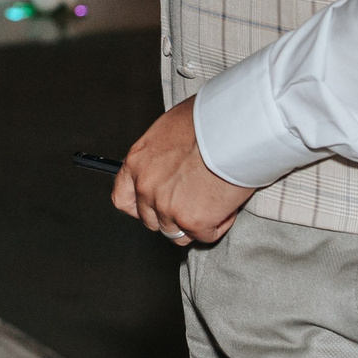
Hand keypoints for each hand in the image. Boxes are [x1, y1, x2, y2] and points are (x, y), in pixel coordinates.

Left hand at [112, 99, 253, 245]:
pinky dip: (218, 224)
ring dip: (195, 222)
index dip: (141, 207)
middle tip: (193, 201)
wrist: (233, 130)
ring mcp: (167, 207)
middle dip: (172, 215)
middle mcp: (146, 187)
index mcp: (137, 163)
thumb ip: (160, 156)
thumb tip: (169, 164)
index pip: (123, 199)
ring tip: (213, 201)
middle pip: (151, 220)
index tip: (154, 207)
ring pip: (177, 233)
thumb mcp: (170, 129)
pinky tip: (226, 206)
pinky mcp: (192, 221)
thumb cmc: (208, 121)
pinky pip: (205, 235)